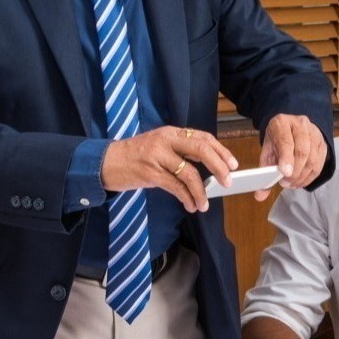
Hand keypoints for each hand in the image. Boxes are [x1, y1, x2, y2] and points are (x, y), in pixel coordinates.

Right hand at [101, 125, 238, 212]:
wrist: (106, 162)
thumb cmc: (133, 156)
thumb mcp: (158, 146)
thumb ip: (179, 152)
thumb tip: (207, 167)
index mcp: (170, 133)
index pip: (202, 138)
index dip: (220, 150)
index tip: (232, 163)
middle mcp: (165, 141)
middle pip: (201, 150)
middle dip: (218, 166)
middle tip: (227, 181)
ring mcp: (157, 156)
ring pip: (189, 173)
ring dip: (201, 192)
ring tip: (204, 204)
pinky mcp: (150, 173)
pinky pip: (176, 187)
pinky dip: (187, 198)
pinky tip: (191, 205)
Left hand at [257, 114, 326, 198]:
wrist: (290, 129)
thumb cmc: (277, 141)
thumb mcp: (267, 151)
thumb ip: (263, 172)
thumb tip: (260, 196)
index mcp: (282, 123)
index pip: (286, 140)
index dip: (286, 158)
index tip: (284, 173)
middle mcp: (300, 125)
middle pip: (302, 150)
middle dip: (295, 171)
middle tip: (285, 183)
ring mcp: (314, 133)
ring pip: (313, 158)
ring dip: (302, 176)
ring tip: (292, 184)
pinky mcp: (322, 143)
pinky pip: (319, 163)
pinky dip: (310, 176)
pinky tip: (301, 182)